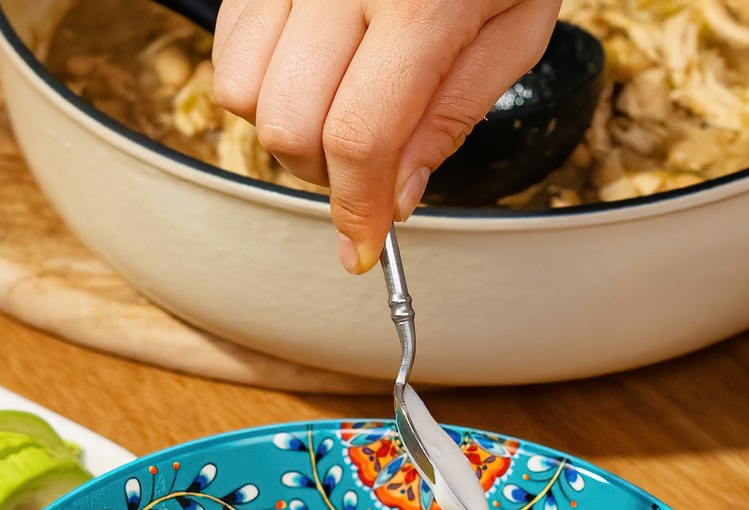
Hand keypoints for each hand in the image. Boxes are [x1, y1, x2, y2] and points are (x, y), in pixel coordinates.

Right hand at [211, 0, 559, 273]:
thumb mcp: (518, 26)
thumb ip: (455, 114)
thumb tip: (399, 194)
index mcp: (419, 2)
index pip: (359, 139)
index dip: (357, 210)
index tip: (362, 246)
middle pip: (287, 124)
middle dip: (325, 174)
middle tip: (368, 173)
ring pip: (240, 89)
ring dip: (285, 128)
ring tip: (339, 115)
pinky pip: (230, 40)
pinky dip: (263, 78)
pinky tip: (314, 71)